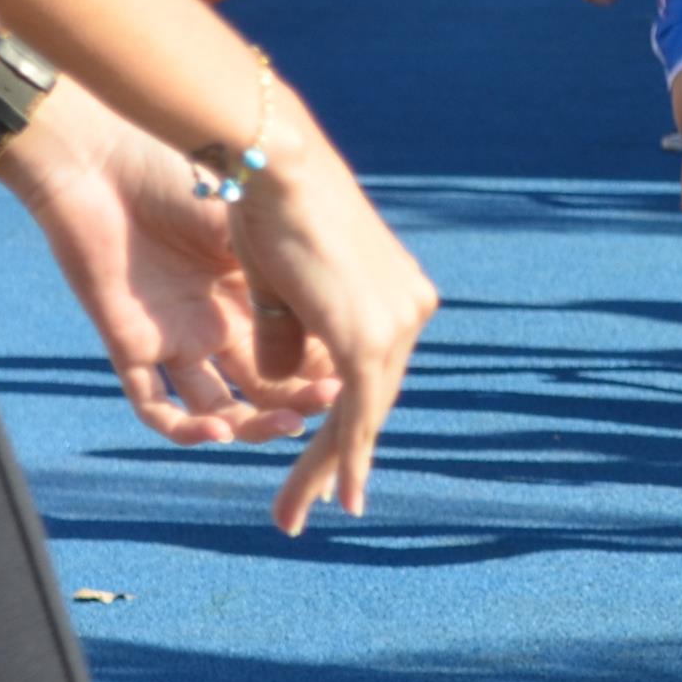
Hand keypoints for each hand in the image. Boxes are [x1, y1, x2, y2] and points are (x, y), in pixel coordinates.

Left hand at [0, 103, 335, 451]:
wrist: (109, 151)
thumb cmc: (193, 175)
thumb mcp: (258, 238)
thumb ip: (290, 301)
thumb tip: (330, 370)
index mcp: (255, 289)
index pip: (301, 354)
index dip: (328, 380)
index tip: (360, 388)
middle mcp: (219, 320)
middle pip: (266, 388)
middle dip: (304, 404)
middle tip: (332, 404)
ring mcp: (176, 336)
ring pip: (218, 409)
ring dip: (255, 427)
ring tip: (289, 424)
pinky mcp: (132, 342)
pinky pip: (156, 406)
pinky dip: (188, 431)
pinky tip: (219, 432)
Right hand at [222, 90, 441, 533]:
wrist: (279, 166)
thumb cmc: (271, 211)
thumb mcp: (283, 286)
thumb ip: (294, 335)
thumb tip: (291, 383)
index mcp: (400, 297)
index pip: (377, 376)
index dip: (354, 425)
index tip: (338, 468)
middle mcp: (410, 311)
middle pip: (376, 401)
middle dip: (341, 458)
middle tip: (320, 507)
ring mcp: (397, 323)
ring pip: (365, 414)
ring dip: (329, 467)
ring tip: (296, 514)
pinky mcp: (369, 335)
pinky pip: (355, 412)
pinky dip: (342, 456)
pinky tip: (331, 495)